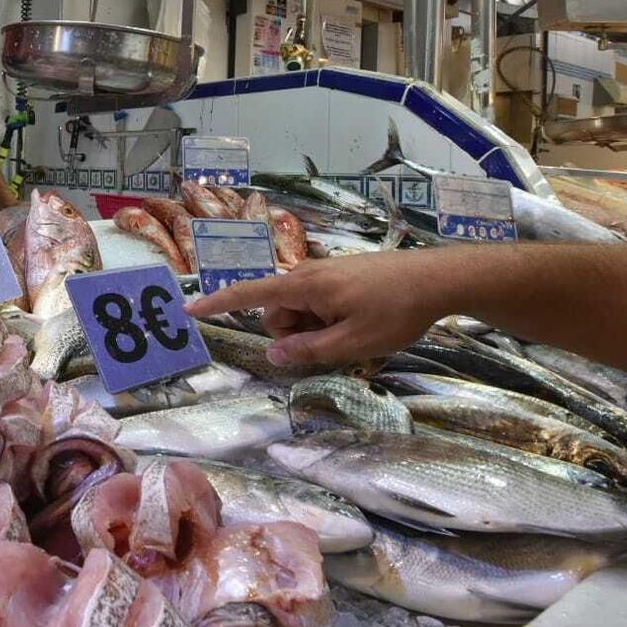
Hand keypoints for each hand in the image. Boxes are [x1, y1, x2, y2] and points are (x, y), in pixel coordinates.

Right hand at [184, 252, 447, 365]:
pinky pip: (320, 302)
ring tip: (354, 334)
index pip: (249, 294)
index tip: (187, 308)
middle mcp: (309, 274)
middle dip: (292, 332)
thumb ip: (308, 350)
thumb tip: (273, 353)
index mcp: (305, 286)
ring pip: (300, 309)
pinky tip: (361, 324)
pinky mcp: (344, 276)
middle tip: (332, 343)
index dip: (217, 303)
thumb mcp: (351, 343)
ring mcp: (327, 273)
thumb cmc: (395, 311)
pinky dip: (329, 319)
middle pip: (277, 310)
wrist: (439, 279)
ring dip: (314, 328)